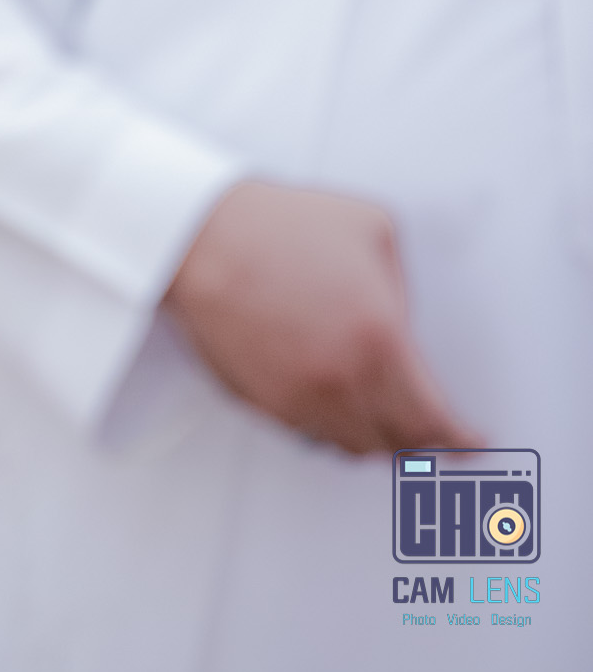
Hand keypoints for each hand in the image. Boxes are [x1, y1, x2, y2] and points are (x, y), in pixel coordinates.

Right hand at [162, 180, 472, 455]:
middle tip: (437, 438)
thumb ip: (403, 283)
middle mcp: (341, 380)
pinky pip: (310, 434)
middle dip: (423, 443)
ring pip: (353, 446)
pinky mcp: (263, 401)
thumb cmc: (278, 225)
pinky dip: (331, 428)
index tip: (472, 447)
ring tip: (387, 424)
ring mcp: (299, 397)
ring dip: (377, 439)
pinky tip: (336, 406)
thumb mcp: (373, 228)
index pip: (435, 417)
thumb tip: (403, 317)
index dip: (461, 442)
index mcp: (379, 339)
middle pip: (398, 443)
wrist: (199, 235)